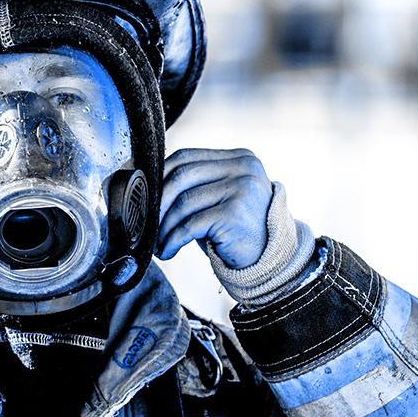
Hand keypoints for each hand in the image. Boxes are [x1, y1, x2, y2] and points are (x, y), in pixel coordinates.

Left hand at [157, 147, 273, 269]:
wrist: (271, 259)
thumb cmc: (239, 229)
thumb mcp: (222, 198)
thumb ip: (198, 184)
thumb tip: (150, 185)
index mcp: (238, 158)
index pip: (185, 157)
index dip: (159, 177)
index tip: (146, 198)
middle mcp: (243, 168)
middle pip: (180, 176)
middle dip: (157, 203)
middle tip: (146, 224)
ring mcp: (241, 188)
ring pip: (183, 202)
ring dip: (163, 226)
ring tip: (158, 242)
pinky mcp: (234, 213)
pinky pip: (190, 225)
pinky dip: (172, 240)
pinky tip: (168, 251)